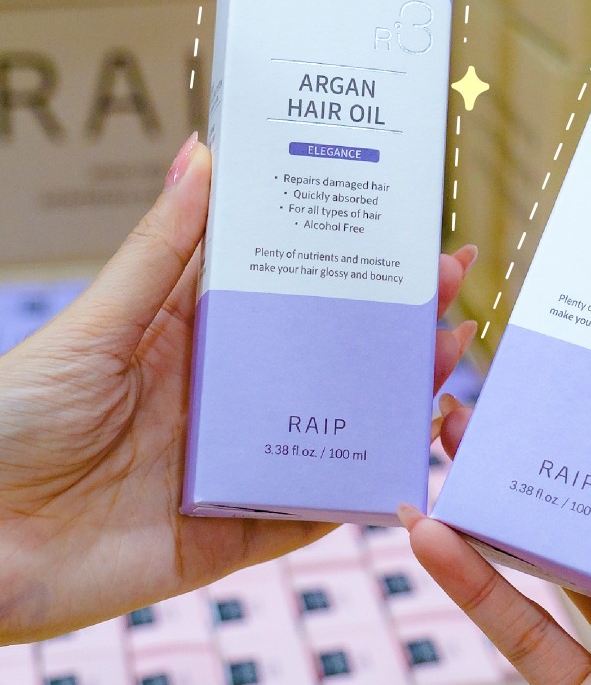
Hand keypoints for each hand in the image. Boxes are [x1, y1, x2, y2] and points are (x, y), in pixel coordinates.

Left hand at [0, 134, 476, 644]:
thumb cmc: (12, 421)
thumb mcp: (96, 325)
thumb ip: (161, 250)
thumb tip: (204, 152)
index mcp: (195, 337)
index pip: (290, 290)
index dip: (346, 259)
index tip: (402, 226)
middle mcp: (227, 395)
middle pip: (329, 354)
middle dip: (394, 320)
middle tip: (452, 284)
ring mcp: (238, 462)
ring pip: (338, 425)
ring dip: (397, 397)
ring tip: (451, 358)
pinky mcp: (234, 532)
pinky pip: (311, 510)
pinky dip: (360, 493)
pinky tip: (411, 463)